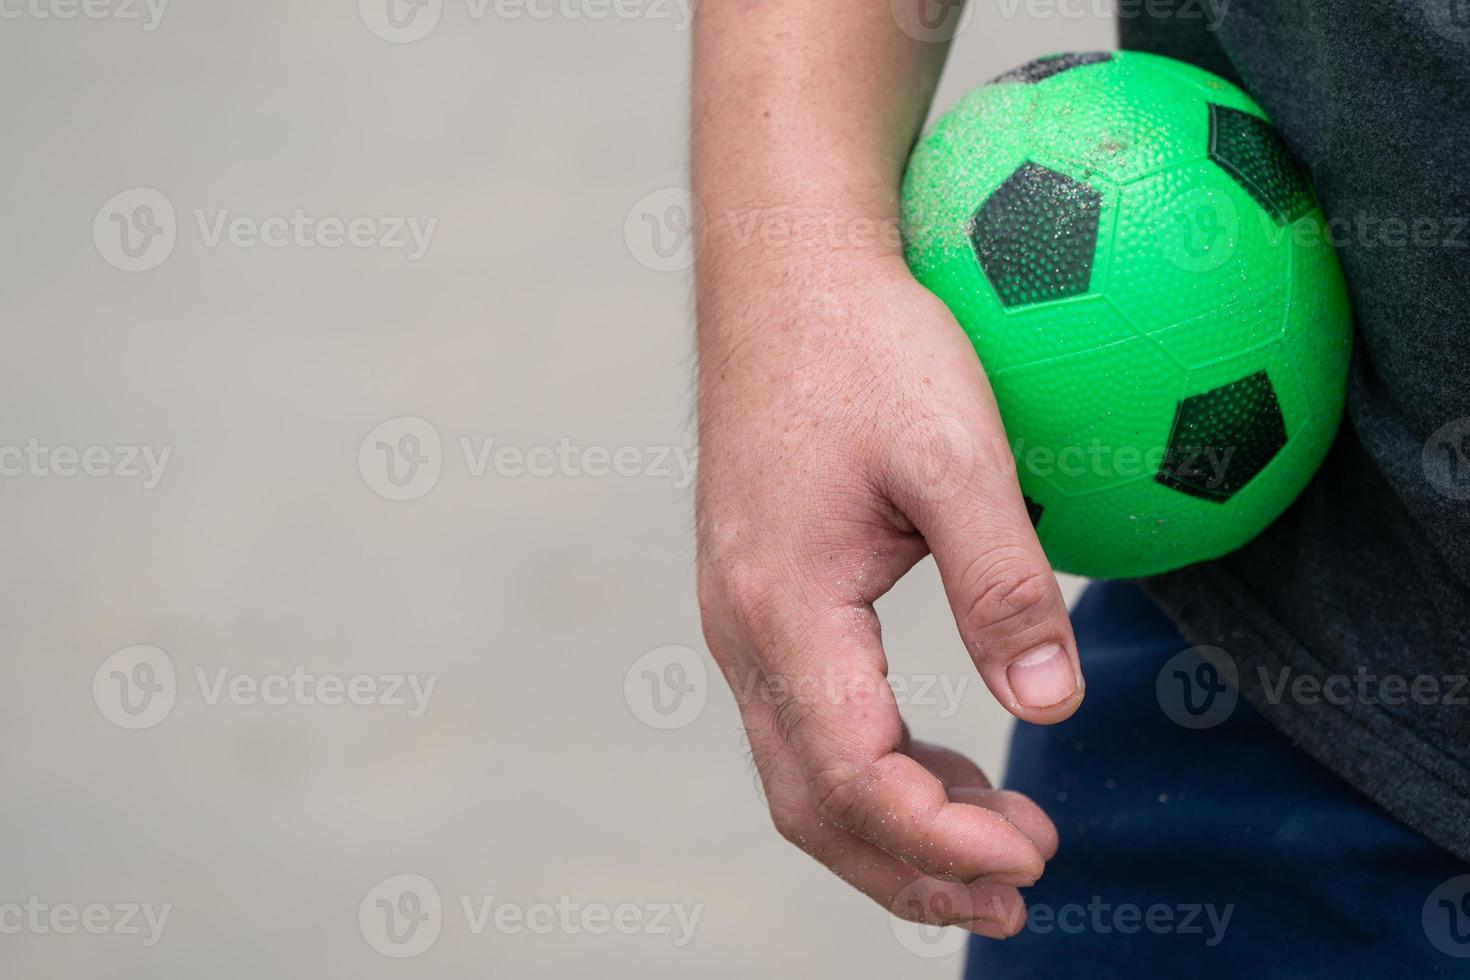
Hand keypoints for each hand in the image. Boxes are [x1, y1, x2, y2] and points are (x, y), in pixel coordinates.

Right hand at [695, 250, 1084, 937]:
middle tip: (1018, 894)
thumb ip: (1004, 584)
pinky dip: (872, 771)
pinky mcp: (758, 598)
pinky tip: (940, 760)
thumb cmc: (866, 345)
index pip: (855, 776)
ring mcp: (738, 618)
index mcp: (782, 607)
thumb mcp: (956, 452)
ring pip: (801, 774)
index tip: (1040, 853)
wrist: (785, 274)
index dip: (945, 839)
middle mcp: (741, 631)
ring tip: (991, 847)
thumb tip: (1053, 707)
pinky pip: (805, 720)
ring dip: (891, 832)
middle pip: (813, 805)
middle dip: (911, 870)